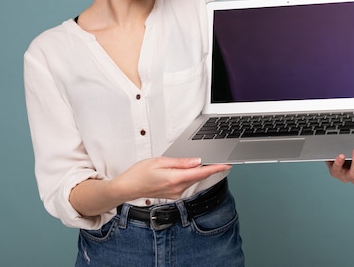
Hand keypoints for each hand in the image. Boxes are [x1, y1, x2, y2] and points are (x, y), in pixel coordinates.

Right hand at [115, 156, 231, 200]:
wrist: (127, 188)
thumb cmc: (139, 173)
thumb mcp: (160, 161)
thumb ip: (180, 162)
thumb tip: (197, 161)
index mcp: (174, 178)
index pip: (200, 173)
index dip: (215, 168)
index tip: (226, 164)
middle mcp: (177, 188)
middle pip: (199, 176)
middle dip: (211, 168)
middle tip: (221, 160)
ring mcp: (175, 193)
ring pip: (193, 180)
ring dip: (200, 172)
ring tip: (207, 162)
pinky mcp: (174, 194)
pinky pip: (187, 183)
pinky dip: (192, 176)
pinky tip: (191, 170)